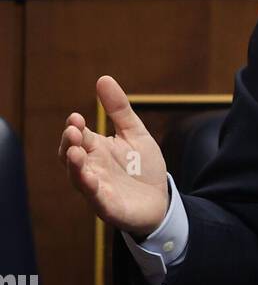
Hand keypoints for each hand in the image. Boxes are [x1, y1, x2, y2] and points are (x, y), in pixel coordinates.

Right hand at [58, 75, 168, 239]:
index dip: (74, 127)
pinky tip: (91, 179)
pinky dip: (91, 189)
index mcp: (95, 149)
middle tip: (73, 131)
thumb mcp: (135, 133)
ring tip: (76, 152)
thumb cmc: (143, 167)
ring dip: (75, 166)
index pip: (78, 136)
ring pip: (78, 177)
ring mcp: (97, 188)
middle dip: (70, 143)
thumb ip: (119, 110)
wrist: (161, 200)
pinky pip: (95, 198)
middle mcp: (91, 167)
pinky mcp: (107, 206)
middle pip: (71, 155)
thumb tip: (103, 78)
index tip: (76, 117)